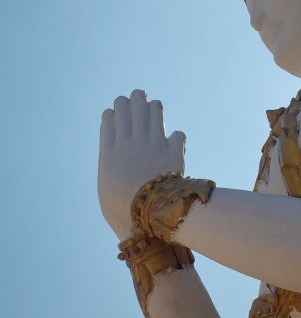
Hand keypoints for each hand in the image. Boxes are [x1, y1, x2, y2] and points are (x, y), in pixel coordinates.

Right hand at [98, 89, 185, 240]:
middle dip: (134, 99)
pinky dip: (176, 138)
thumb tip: (113, 151)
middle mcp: (130, 143)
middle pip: (129, 106)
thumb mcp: (106, 185)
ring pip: (153, 110)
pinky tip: (174, 142)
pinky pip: (178, 134)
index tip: (119, 113)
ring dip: (153, 107)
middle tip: (138, 98)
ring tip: (154, 110)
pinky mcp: (173, 152)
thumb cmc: (120, 209)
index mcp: (110, 152)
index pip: (110, 117)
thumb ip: (109, 163)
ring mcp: (152, 144)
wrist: (145, 218)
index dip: (115, 111)